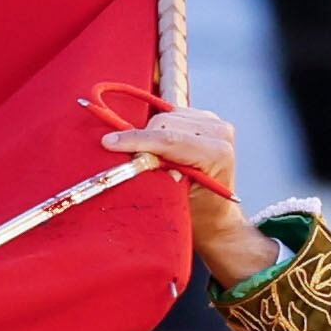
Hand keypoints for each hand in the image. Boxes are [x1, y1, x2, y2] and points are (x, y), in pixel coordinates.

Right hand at [100, 106, 275, 286]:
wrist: (217, 217)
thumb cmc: (200, 215)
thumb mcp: (178, 201)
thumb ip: (159, 177)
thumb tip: (136, 158)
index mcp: (217, 154)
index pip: (169, 139)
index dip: (137, 140)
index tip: (109, 143)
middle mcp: (220, 133)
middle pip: (165, 122)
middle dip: (141, 139)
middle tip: (130, 162)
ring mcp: (214, 122)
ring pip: (166, 115)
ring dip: (148, 134)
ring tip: (146, 158)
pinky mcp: (205, 118)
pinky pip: (171, 114)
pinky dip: (157, 129)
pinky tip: (156, 146)